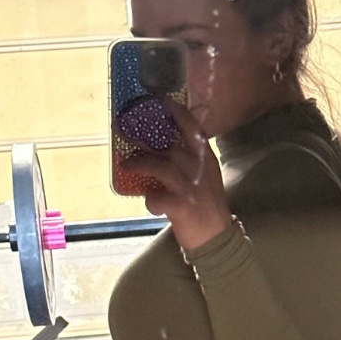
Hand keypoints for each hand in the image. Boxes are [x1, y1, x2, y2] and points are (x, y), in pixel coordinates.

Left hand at [121, 99, 232, 250]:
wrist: (218, 239)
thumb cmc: (208, 207)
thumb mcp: (206, 177)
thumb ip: (192, 160)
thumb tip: (166, 145)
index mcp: (207, 160)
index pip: (193, 129)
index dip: (177, 113)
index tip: (160, 100)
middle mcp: (200, 170)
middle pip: (170, 146)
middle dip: (144, 137)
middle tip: (122, 128)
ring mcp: (192, 188)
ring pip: (161, 167)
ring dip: (140, 163)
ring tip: (126, 164)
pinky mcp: (183, 207)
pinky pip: (158, 197)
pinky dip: (150, 199)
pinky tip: (150, 203)